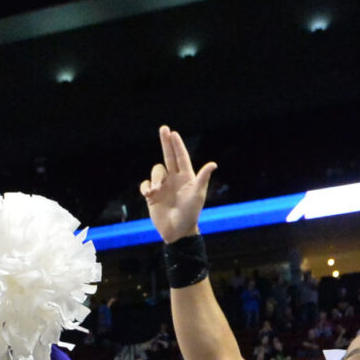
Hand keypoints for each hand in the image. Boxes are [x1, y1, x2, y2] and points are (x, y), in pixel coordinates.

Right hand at [140, 125, 215, 242]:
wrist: (177, 231)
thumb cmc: (190, 214)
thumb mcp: (197, 195)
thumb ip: (203, 178)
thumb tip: (213, 164)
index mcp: (186, 177)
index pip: (181, 157)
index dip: (177, 145)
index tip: (173, 133)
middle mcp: (174, 179)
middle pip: (169, 156)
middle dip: (166, 142)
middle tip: (163, 129)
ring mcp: (163, 186)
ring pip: (156, 172)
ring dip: (154, 178)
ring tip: (156, 191)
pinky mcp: (153, 196)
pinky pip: (146, 185)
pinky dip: (146, 187)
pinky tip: (149, 195)